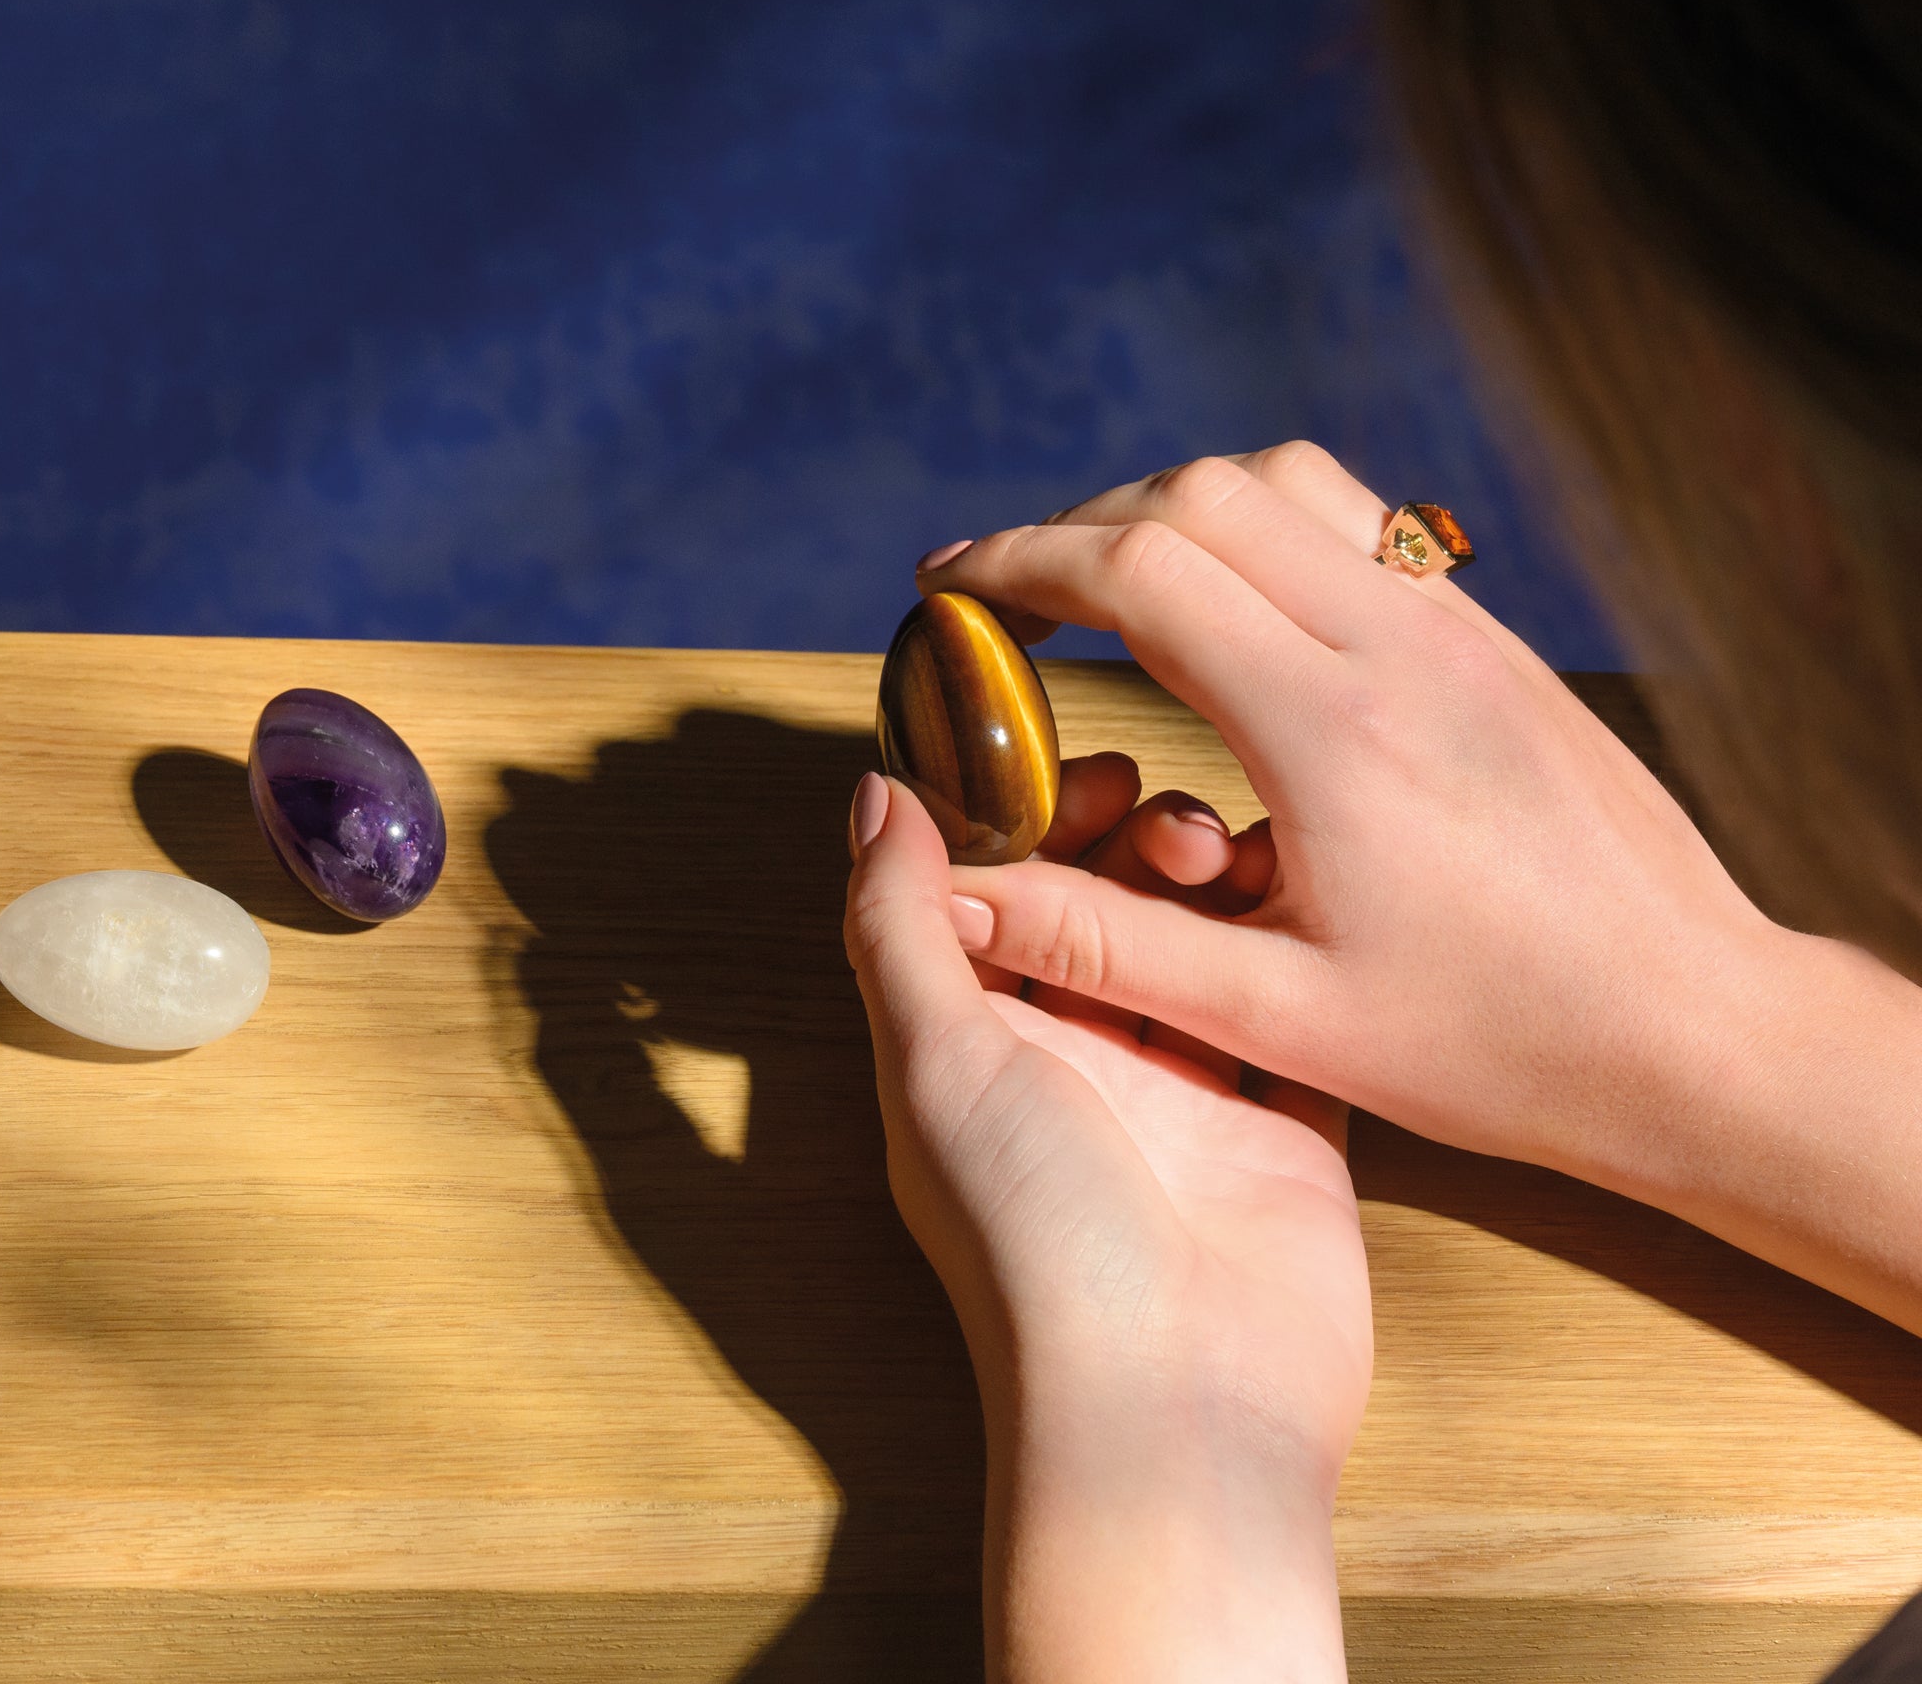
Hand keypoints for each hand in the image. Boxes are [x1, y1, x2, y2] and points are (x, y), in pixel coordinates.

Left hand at [845, 759, 1369, 1681]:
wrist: (1181, 1410)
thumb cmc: (1035, 1245)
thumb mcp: (942, 1064)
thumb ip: (903, 927)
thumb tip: (875, 800)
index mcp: (981, 1043)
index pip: (998, 894)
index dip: (1029, 818)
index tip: (1073, 769)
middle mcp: (1078, 1059)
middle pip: (1106, 905)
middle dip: (1128, 838)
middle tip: (1160, 812)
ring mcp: (1184, 1090)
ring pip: (1199, 939)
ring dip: (1210, 877)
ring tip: (1222, 853)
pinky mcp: (1280, 1121)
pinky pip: (1287, 1004)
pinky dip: (1296, 944)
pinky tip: (1305, 891)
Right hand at [911, 444, 1893, 1264]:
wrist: (1697, 1030)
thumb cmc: (1500, 1043)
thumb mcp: (1277, 1016)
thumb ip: (1101, 944)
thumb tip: (958, 897)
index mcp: (1330, 728)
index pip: (1138, 569)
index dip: (1017, 562)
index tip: (947, 586)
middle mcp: (1396, 642)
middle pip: (1199, 493)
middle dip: (1079, 526)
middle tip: (1010, 598)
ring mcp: (1456, 623)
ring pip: (1284, 479)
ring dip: (1174, 510)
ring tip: (1109, 589)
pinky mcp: (1491, 635)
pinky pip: (1359, 517)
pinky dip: (1264, 524)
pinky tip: (1235, 609)